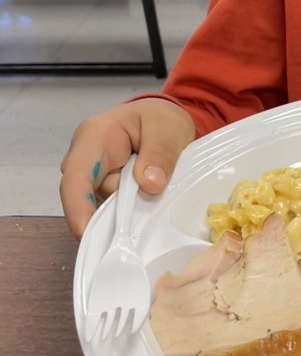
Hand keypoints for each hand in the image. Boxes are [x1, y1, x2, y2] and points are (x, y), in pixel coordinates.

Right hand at [59, 98, 195, 238]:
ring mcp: (91, 178)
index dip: (79, 209)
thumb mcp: (168, 129)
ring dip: (130, 208)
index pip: (76, 178)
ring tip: (156, 190)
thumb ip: (160, 154)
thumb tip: (149, 184)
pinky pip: (113, 210)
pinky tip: (148, 201)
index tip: (89, 235)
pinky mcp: (102, 191)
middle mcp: (84, 160)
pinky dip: (131, 211)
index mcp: (93, 137)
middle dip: (120, 208)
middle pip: (90, 200)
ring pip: (105, 208)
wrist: (162, 120)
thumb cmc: (160, 120)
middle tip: (153, 199)